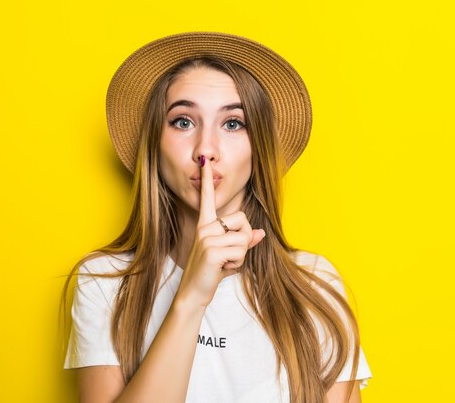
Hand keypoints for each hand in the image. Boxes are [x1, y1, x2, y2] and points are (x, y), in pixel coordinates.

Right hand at [175, 156, 265, 308]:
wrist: (194, 293)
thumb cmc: (211, 273)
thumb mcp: (230, 255)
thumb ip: (244, 241)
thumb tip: (260, 233)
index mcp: (206, 224)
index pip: (207, 197)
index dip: (206, 179)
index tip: (204, 160)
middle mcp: (205, 227)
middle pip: (242, 219)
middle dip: (244, 239)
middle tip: (229, 255)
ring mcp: (206, 237)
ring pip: (244, 238)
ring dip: (241, 255)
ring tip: (224, 263)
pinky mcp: (212, 250)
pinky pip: (241, 249)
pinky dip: (238, 262)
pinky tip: (222, 268)